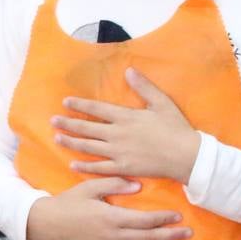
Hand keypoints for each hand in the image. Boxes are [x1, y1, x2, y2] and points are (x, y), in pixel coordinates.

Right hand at [26, 177, 192, 239]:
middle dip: (170, 235)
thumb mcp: (89, 187)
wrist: (45, 222)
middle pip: (147, 238)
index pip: (145, 220)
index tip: (178, 216)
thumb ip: (114, 184)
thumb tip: (139, 186)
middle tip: (188, 233)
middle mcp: (112, 236)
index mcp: (111, 217)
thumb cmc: (68, 202)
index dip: (164, 218)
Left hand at [51, 68, 201, 183]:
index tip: (65, 102)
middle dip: (68, 123)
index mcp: (126, 117)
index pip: (96, 108)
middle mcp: (117, 134)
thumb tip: (129, 70)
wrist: (188, 156)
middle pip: (86, 128)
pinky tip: (72, 164)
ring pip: (88, 147)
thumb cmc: (176, 128)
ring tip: (57, 138)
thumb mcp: (162, 103)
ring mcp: (118, 153)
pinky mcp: (122, 168)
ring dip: (71, 142)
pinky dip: (84, 166)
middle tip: (52, 121)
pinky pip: (99, 168)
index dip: (79, 105)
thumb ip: (144, 86)